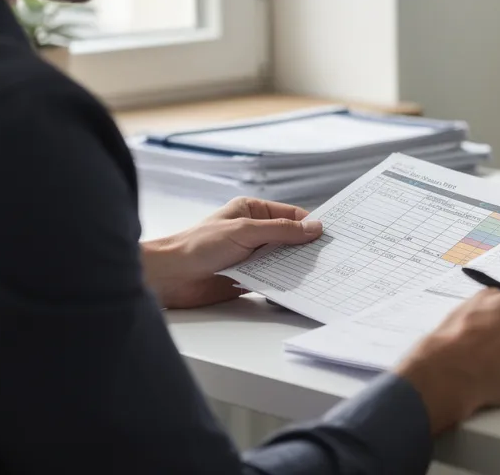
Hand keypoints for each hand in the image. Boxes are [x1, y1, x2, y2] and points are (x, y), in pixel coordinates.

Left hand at [141, 197, 321, 308]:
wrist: (170, 276)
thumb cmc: (198, 245)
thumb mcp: (245, 231)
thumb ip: (281, 230)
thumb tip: (313, 227)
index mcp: (252, 211)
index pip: (290, 214)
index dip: (310, 223)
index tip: (329, 235)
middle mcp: (253, 232)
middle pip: (289, 238)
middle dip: (306, 247)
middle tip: (329, 256)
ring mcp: (251, 255)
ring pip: (282, 259)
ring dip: (296, 266)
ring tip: (318, 273)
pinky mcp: (247, 277)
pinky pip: (272, 278)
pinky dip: (284, 282)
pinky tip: (297, 287)